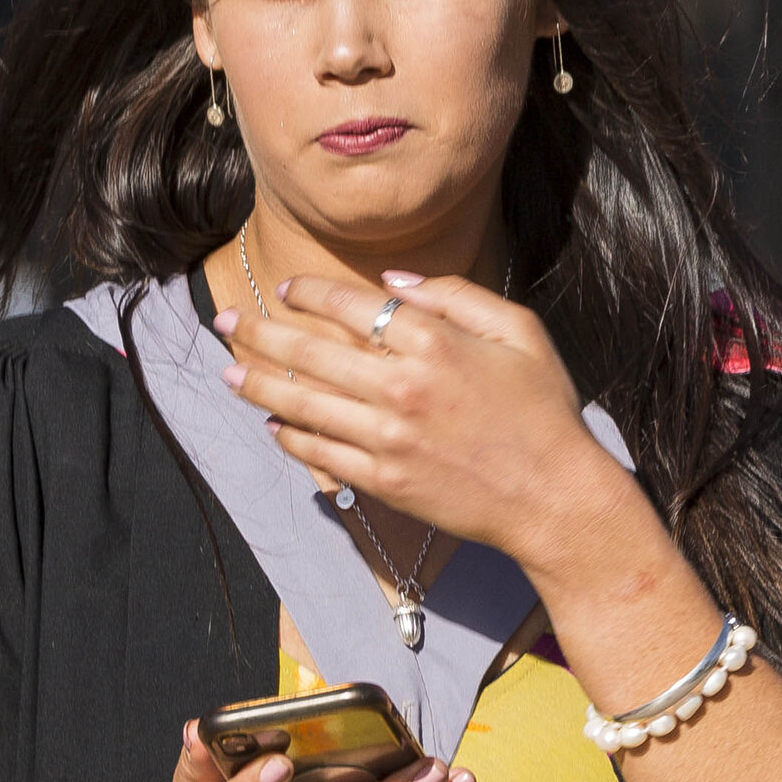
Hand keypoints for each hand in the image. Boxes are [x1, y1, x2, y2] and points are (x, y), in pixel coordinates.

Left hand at [213, 268, 633, 570]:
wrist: (554, 497)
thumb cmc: (545, 411)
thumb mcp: (520, 331)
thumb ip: (456, 297)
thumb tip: (391, 283)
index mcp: (434, 344)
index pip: (350, 306)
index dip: (310, 294)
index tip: (287, 289)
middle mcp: (402, 388)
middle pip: (311, 353)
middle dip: (260, 333)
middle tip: (227, 322)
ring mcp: (388, 438)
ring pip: (304, 405)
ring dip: (259, 386)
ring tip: (228, 372)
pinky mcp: (385, 480)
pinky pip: (323, 454)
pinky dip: (292, 438)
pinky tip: (272, 425)